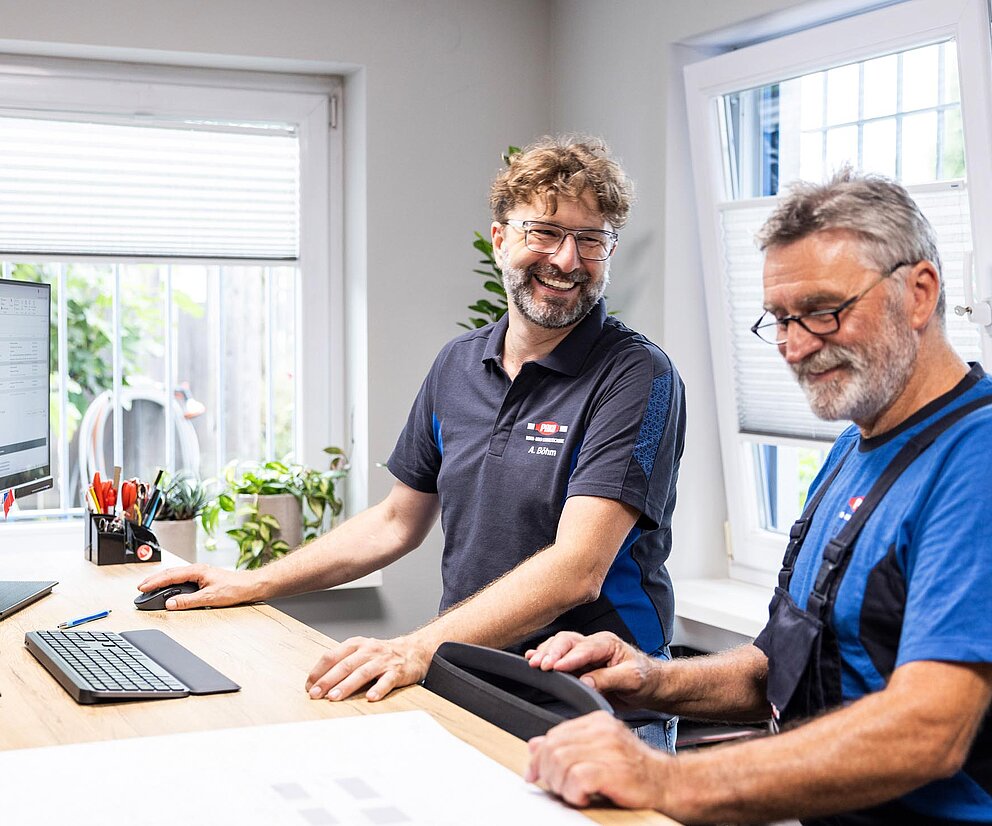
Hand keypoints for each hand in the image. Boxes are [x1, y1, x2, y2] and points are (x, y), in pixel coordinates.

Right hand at [136, 564, 256, 609]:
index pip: (170, 576)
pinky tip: (169, 588)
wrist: (250, 586)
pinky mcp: (203, 578)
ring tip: (151, 587)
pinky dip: (172, 583)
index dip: (154, 582)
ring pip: (176, 575)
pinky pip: (182, 579)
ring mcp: (200, 573)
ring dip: (162, 581)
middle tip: (141, 587)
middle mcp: (197, 570)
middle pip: (170, 573)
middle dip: (154, 580)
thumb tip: (170, 604)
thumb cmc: (235, 588)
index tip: (142, 587)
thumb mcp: (210, 598)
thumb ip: (188, 601)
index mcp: (197, 571)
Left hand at [305, 634, 432, 701]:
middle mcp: (368, 651)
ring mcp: (383, 661)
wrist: (414, 650)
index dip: (319, 671)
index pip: (332, 656)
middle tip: (315, 694)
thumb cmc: (382, 654)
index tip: (309, 685)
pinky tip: (370, 698)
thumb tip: (318, 681)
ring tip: (334, 697)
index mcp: (356, 645)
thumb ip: (343, 662)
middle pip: (345, 665)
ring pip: (362, 673)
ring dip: (347, 685)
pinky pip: (386, 681)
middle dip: (328, 680)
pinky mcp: (397, 672)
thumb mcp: (361, 651)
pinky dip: (378, 689)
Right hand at [526, 631, 659, 708]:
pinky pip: (559, 657)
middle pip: (567, 641)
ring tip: (533, 662)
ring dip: (546, 653)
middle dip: (552, 652)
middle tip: (540, 664)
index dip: (569, 658)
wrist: (651, 686)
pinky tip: (532, 657)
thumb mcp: (632, 679)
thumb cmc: (645, 679)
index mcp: (607, 643)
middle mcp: (594, 645)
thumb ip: (609, 679)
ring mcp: (585, 654)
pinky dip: (545, 656)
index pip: (584, 648)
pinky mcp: (579, 665)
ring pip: (560, 646)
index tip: (555, 667)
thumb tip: (585, 681)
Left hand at [526, 711, 666, 808]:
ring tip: (571, 792)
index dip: (540, 756)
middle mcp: (601, 730)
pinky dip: (573, 792)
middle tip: (554, 786)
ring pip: (560, 762)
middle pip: (553, 747)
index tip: (535, 772)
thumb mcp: (599, 750)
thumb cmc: (635, 770)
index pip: (555, 734)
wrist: (668, 782)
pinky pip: (576, 778)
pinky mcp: (613, 769)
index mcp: (597, 721)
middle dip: (546, 771)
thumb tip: (535, 745)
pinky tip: (582, 797)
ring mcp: (608, 749)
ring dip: (559, 784)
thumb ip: (568, 744)